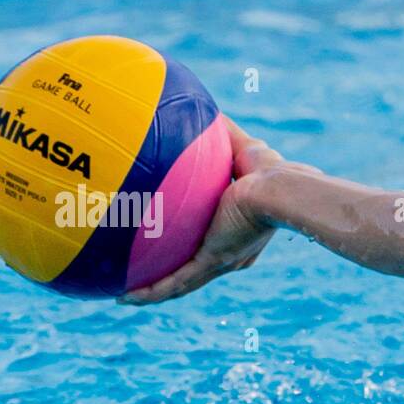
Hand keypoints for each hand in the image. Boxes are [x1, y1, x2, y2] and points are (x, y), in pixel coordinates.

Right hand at [119, 116, 290, 304]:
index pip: (211, 242)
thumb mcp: (240, 147)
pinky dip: (152, 292)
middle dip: (167, 275)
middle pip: (192, 270)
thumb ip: (221, 132)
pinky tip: (126, 297)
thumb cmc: (269, 170)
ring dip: (153, 291)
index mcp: (239, 230)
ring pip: (181, 285)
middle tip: (140, 275)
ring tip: (125, 297)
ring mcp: (221, 261)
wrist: (277, 190)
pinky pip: (176, 284)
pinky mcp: (213, 262)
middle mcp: (230, 252)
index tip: (172, 243)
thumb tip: (199, 107)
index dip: (192, 245)